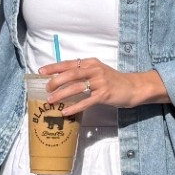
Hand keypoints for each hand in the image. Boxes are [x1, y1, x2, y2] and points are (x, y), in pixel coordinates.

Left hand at [38, 58, 166, 114]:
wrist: (133, 87)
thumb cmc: (112, 81)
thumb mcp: (97, 72)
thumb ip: (83, 72)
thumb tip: (61, 78)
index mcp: (91, 63)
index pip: (69, 63)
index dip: (54, 67)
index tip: (41, 71)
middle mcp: (95, 70)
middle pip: (71, 74)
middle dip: (56, 81)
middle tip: (46, 89)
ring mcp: (100, 82)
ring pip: (76, 87)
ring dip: (62, 94)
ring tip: (51, 101)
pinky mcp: (104, 95)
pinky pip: (86, 101)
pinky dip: (74, 106)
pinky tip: (65, 111)